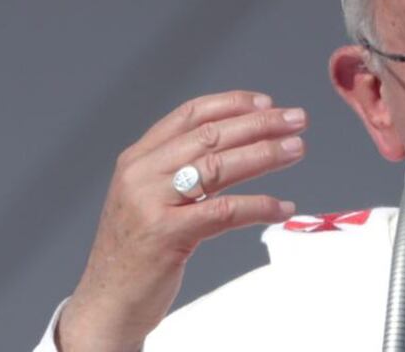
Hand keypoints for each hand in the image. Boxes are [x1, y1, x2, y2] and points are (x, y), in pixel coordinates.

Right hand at [56, 91, 304, 350]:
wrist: (106, 301)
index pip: (190, 116)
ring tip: (297, 149)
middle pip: (210, 136)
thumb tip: (238, 142)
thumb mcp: (149, 197)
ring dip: (265, 155)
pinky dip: (259, 206)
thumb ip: (179, 168)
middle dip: (259, 125)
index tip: (268, 103)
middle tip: (297, 119)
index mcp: (138, 158)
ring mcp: (151, 203)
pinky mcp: (165, 235)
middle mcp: (141, 173)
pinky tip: (283, 207)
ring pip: (219, 167)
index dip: (232, 104)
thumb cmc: (137, 249)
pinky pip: (224, 211)